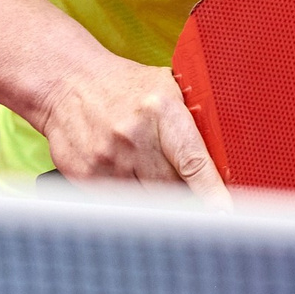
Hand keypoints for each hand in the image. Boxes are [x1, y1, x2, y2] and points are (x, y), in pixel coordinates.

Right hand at [35, 55, 229, 202]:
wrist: (65, 81)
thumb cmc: (122, 86)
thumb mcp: (165, 87)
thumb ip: (194, 120)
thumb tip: (229, 158)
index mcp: (160, 109)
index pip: (192, 162)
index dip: (211, 193)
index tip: (223, 213)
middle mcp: (132, 136)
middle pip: (172, 190)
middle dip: (186, 196)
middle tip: (188, 191)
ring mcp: (106, 158)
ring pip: (146, 201)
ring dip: (157, 197)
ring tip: (150, 174)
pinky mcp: (84, 175)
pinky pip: (118, 202)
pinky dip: (128, 197)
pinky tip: (124, 174)